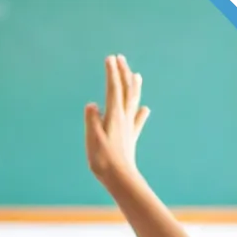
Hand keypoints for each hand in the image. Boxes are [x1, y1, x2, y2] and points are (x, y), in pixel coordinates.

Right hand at [85, 54, 149, 184]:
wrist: (120, 177)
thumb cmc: (103, 159)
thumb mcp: (92, 138)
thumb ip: (92, 119)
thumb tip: (92, 105)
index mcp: (114, 115)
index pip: (113, 88)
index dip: (112, 73)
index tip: (110, 58)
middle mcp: (124, 117)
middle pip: (126, 90)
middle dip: (123, 73)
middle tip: (120, 59)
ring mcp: (129, 127)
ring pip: (134, 101)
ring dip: (134, 86)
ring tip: (136, 75)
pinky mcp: (131, 138)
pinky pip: (138, 121)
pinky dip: (141, 111)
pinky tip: (144, 108)